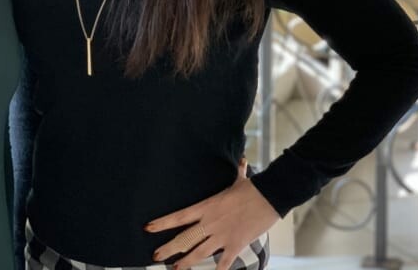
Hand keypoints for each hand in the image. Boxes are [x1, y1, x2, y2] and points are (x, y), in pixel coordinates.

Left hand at [144, 160, 278, 269]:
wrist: (269, 197)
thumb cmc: (252, 188)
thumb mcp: (240, 179)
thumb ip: (238, 171)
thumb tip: (242, 160)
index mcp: (206, 207)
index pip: (179, 216)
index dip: (162, 223)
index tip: (148, 228)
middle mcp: (210, 223)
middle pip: (185, 238)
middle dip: (168, 248)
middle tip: (155, 256)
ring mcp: (222, 236)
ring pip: (199, 253)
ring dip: (186, 262)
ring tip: (174, 269)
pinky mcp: (236, 245)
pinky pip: (224, 263)